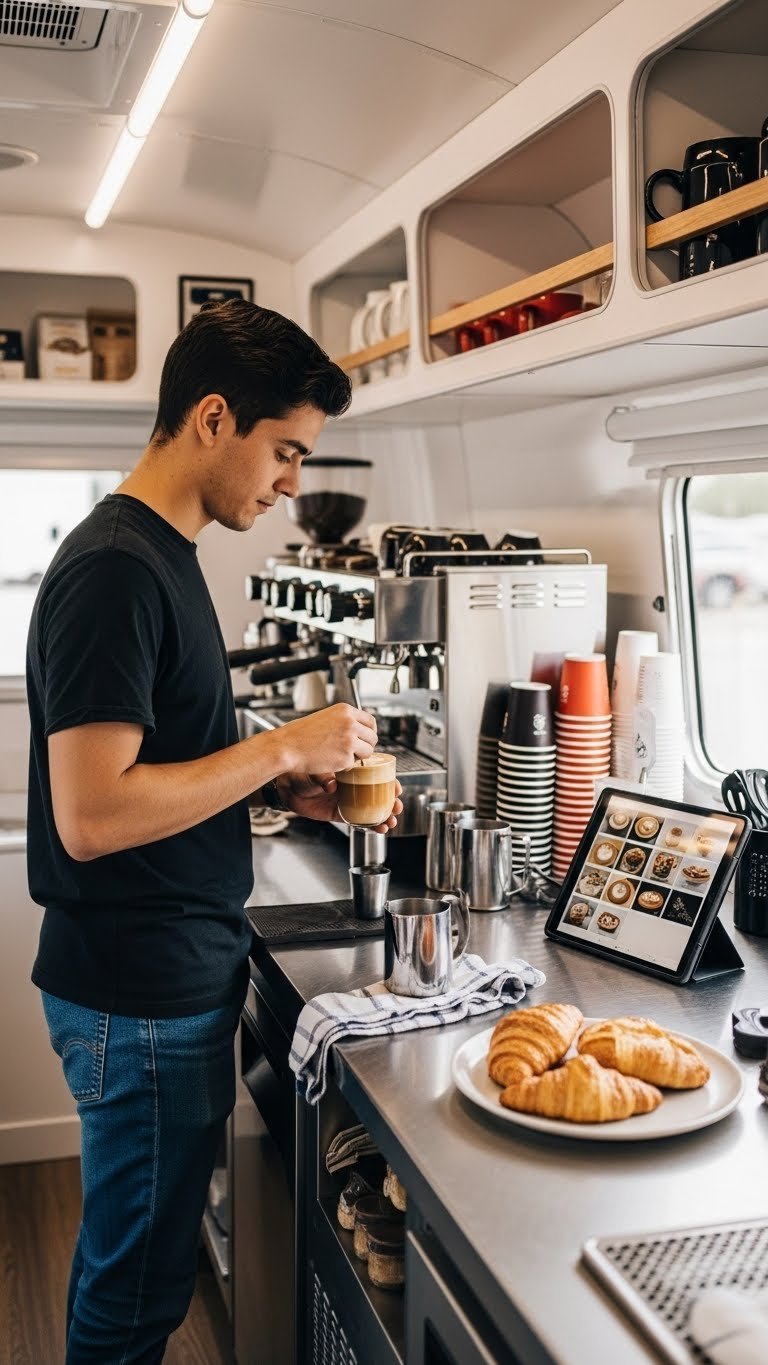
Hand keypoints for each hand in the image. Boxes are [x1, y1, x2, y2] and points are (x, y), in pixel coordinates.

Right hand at [277, 703, 377, 774]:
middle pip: (372, 737)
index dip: (369, 732)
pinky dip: (344, 766)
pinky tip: (330, 761)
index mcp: (345, 711)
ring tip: (340, 756)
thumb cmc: (299, 734)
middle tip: (354, 751)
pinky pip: (353, 764)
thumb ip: (343, 721)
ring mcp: (349, 740)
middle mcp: (350, 723)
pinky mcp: (345, 757)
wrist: (286, 747)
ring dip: (357, 757)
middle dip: (365, 746)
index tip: (364, 738)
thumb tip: (359, 730)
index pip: (370, 721)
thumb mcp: (325, 718)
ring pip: (367, 752)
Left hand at [277, 773, 403, 829]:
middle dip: (391, 802)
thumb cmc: (300, 771)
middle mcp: (352, 786)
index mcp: (350, 771)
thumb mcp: (314, 770)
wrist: (286, 787)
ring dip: (384, 816)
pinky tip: (380, 829)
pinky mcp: (340, 814)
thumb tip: (331, 785)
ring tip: (391, 821)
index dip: (389, 781)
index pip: (375, 775)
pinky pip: (358, 821)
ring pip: (371, 810)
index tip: (397, 787)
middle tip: (397, 807)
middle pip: (378, 794)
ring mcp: (347, 801)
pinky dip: (370, 826)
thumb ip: (323, 777)